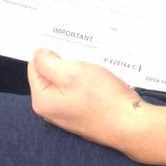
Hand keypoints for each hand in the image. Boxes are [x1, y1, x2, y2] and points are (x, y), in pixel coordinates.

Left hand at [28, 49, 145, 151]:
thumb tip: (38, 53)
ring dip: (79, 69)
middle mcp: (52, 108)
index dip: (49, 52)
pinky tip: (100, 77)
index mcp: (43, 100)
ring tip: (93, 64)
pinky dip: (88, 79)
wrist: (130, 124)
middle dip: (65, 60)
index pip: (35, 66)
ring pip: (68, 80)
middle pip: (51, 73)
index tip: (64, 42)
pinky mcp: (83, 112)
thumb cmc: (102, 99)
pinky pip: (80, 89)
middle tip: (82, 52)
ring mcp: (68, 111)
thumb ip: (48, 62)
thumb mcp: (72, 73)